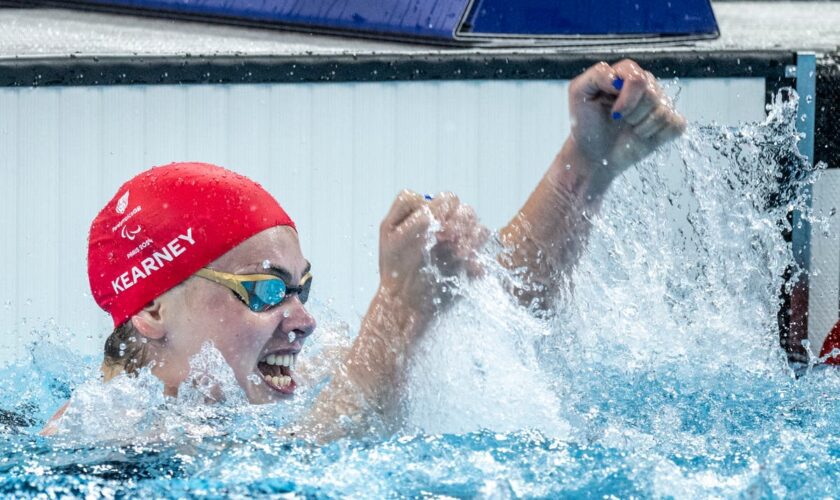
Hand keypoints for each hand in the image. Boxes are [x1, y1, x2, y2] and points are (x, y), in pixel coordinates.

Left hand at [378, 190, 486, 315]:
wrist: (406, 300)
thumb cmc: (395, 270)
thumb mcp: (393, 239)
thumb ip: (413, 221)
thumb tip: (434, 213)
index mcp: (423, 214)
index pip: (439, 200)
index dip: (438, 209)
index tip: (431, 226)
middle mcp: (442, 224)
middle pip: (461, 207)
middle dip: (457, 220)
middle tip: (445, 237)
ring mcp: (457, 239)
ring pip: (476, 222)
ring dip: (469, 235)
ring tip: (457, 253)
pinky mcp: (469, 256)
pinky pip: (482, 243)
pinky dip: (476, 250)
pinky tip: (463, 261)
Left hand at [569, 59, 685, 175]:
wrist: (593, 154)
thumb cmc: (586, 123)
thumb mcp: (579, 93)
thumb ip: (597, 75)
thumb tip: (619, 79)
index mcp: (627, 73)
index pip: (638, 78)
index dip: (627, 99)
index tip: (613, 113)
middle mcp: (647, 84)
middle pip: (652, 94)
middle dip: (632, 114)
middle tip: (619, 121)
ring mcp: (660, 103)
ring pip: (664, 111)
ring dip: (642, 127)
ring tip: (629, 129)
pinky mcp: (670, 123)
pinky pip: (677, 125)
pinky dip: (658, 136)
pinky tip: (643, 136)